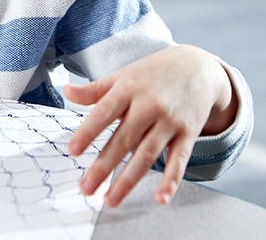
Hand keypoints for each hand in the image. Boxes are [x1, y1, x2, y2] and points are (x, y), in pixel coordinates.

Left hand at [63, 45, 236, 207]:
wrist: (198, 66)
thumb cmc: (154, 73)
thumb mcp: (124, 75)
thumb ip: (96, 90)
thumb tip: (66, 92)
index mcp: (128, 89)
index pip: (104, 112)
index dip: (88, 132)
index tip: (72, 151)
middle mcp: (149, 106)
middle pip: (123, 140)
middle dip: (103, 166)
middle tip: (86, 189)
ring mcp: (169, 121)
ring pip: (146, 154)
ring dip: (128, 180)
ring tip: (111, 200)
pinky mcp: (188, 133)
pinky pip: (179, 160)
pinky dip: (171, 180)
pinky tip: (161, 198)